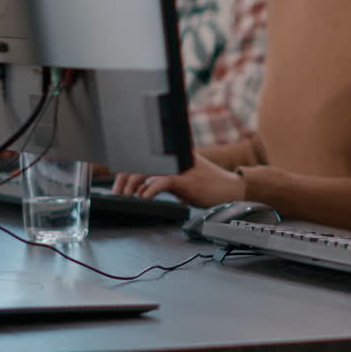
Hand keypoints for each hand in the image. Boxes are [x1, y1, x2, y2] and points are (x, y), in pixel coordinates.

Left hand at [112, 154, 245, 206]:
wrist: (232, 189)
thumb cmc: (209, 185)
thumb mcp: (183, 178)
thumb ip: (164, 179)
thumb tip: (142, 188)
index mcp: (175, 154)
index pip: (146, 155)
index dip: (128, 166)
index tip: (119, 180)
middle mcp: (176, 157)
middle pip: (142, 161)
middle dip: (125, 177)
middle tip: (118, 191)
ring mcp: (180, 167)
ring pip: (147, 170)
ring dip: (132, 184)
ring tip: (127, 195)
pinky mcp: (185, 179)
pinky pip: (160, 182)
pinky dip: (148, 191)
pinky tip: (144, 198)